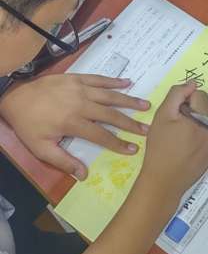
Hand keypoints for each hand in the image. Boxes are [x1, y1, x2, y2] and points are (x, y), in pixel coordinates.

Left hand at [0, 74, 149, 179]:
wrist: (15, 97)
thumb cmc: (29, 124)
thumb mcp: (40, 148)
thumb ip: (63, 161)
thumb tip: (84, 175)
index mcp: (73, 122)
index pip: (101, 135)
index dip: (118, 143)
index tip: (134, 149)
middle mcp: (81, 104)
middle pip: (111, 114)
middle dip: (131, 123)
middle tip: (147, 129)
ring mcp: (80, 88)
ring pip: (109, 95)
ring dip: (129, 100)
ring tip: (146, 105)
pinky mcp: (77, 77)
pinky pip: (99, 78)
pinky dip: (114, 81)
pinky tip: (127, 82)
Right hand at [139, 81, 207, 202]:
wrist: (164, 181)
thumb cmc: (160, 149)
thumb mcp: (163, 115)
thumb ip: (177, 94)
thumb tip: (191, 84)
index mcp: (206, 120)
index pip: (198, 94)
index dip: (183, 101)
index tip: (174, 115)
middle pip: (205, 105)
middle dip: (191, 110)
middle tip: (175, 126)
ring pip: (207, 117)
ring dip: (196, 120)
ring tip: (180, 136)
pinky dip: (199, 131)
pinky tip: (186, 143)